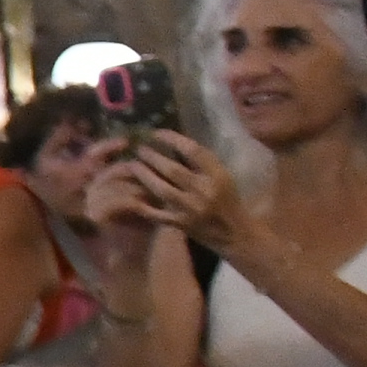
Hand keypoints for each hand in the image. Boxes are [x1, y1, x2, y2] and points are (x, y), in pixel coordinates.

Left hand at [114, 134, 236, 251]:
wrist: (237, 233)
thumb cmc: (229, 200)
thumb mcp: (223, 177)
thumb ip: (203, 163)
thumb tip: (174, 142)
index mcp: (218, 176)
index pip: (193, 151)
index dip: (172, 139)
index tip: (156, 133)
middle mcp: (204, 191)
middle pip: (172, 170)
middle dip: (152, 157)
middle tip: (139, 148)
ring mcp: (191, 209)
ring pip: (161, 189)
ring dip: (144, 175)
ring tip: (132, 164)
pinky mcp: (180, 224)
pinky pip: (156, 213)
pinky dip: (143, 204)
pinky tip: (130, 194)